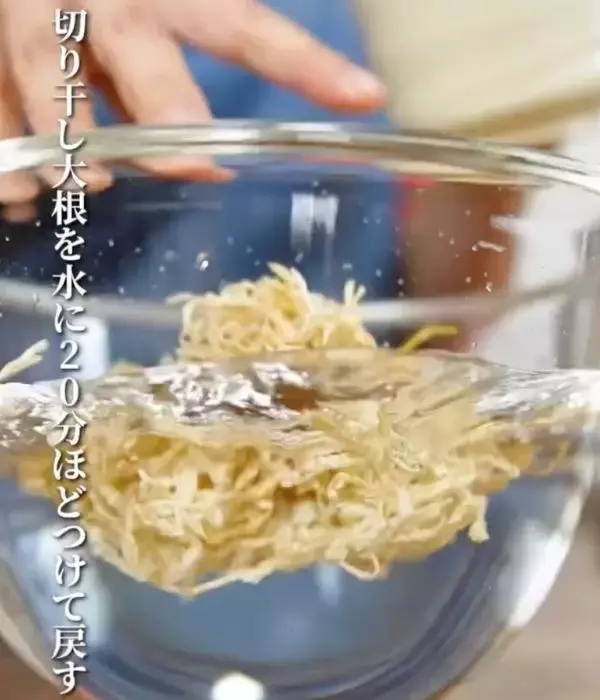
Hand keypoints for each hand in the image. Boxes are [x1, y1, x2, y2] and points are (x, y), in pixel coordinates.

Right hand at [0, 0, 385, 210]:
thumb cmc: (95, 14)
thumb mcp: (144, 32)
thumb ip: (167, 93)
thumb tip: (204, 166)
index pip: (247, 28)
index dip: (304, 66)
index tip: (366, 97)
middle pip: (142, 45)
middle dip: (164, 101)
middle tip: (190, 158)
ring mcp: (34, 16)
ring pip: (44, 67)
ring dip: (62, 129)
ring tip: (70, 186)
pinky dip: (5, 148)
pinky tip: (17, 192)